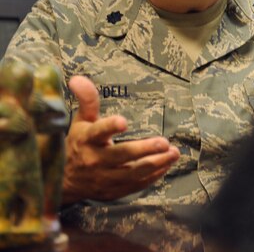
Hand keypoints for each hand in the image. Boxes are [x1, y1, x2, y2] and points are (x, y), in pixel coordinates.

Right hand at [61, 75, 179, 205]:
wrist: (64, 180)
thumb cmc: (78, 143)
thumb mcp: (81, 120)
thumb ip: (87, 100)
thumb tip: (78, 78)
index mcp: (87, 139)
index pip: (99, 132)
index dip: (110, 127)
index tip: (123, 122)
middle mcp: (95, 160)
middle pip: (122, 155)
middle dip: (144, 150)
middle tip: (165, 143)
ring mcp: (104, 178)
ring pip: (132, 173)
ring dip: (156, 164)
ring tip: (174, 153)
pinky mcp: (112, 191)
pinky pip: (135, 185)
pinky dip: (152, 177)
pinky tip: (166, 166)